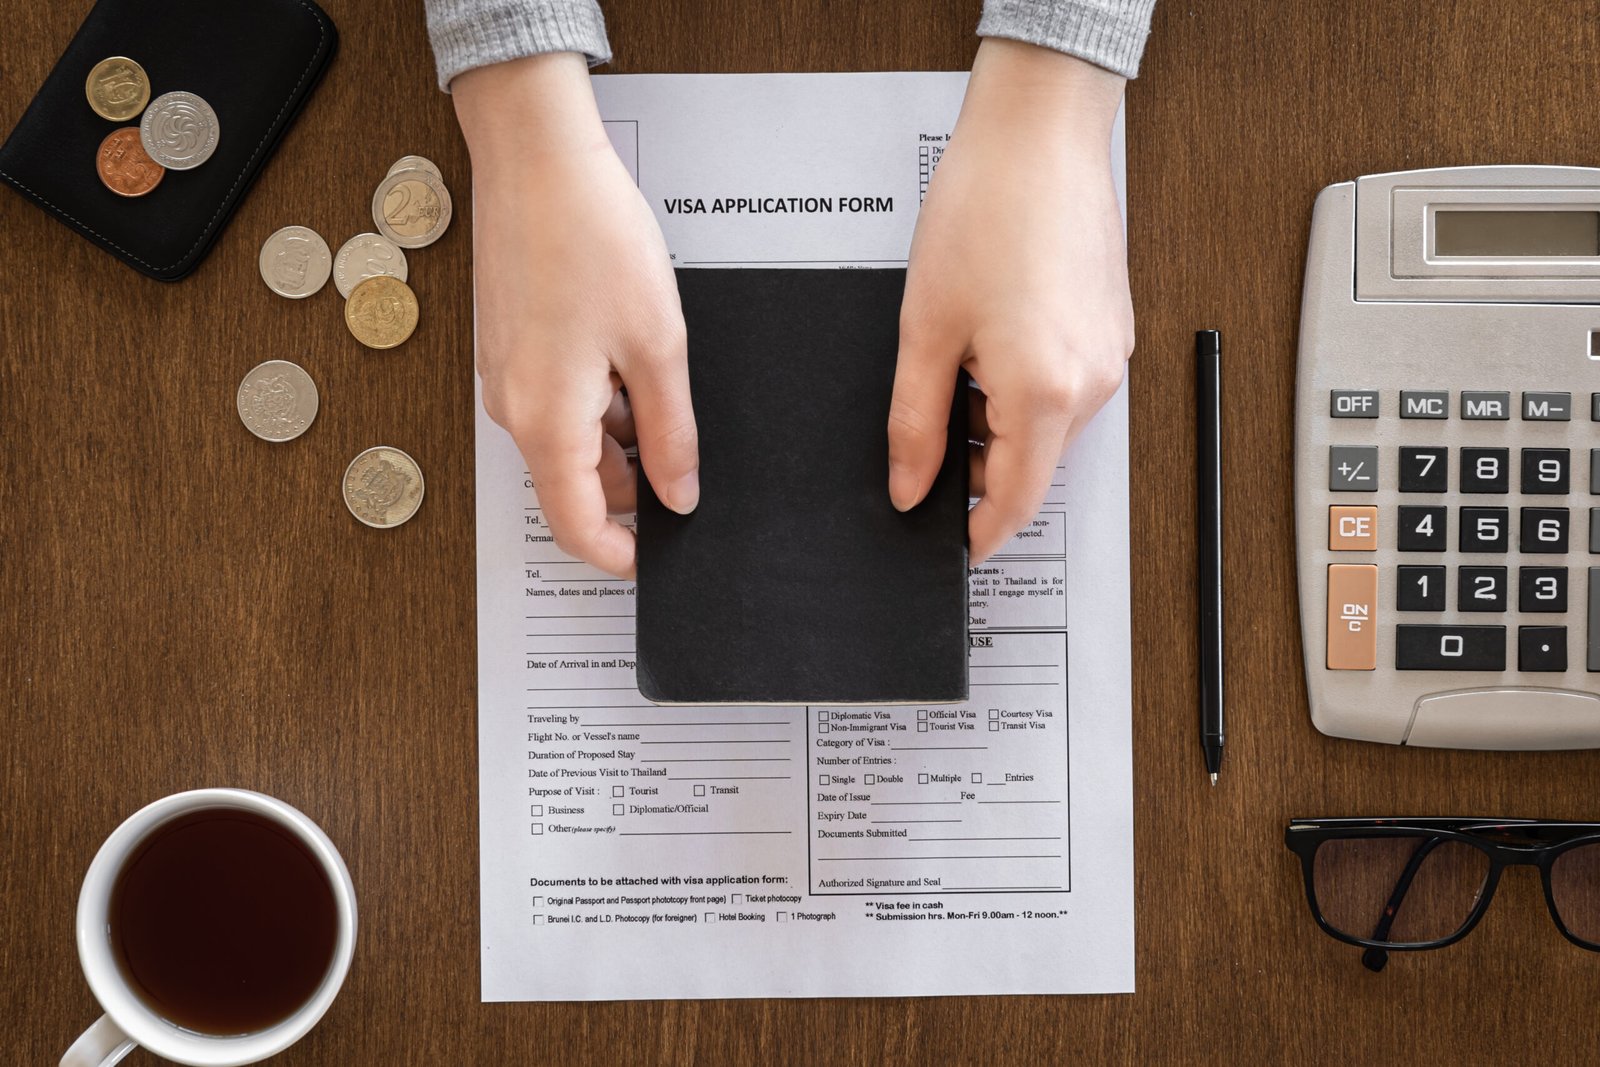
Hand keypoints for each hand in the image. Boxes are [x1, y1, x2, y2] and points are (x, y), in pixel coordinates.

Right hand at [454, 53, 698, 578]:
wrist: (536, 156)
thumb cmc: (588, 234)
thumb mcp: (658, 346)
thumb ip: (670, 433)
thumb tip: (679, 492)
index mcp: (546, 422)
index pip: (577, 527)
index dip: (621, 556)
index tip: (658, 561)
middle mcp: (513, 410)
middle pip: (575, 485)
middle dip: (633, 484)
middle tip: (684, 453)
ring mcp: (506, 378)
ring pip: (571, 440)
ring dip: (620, 432)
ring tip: (660, 376)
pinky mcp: (510, 349)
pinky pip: (558, 401)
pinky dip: (600, 398)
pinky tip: (632, 352)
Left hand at [889, 40, 1133, 563]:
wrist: (1039, 134)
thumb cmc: (986, 209)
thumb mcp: (924, 330)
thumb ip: (914, 422)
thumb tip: (907, 483)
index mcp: (1045, 393)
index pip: (1016, 503)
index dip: (980, 533)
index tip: (952, 543)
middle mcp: (1092, 383)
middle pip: (1034, 466)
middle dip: (981, 466)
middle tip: (931, 432)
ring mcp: (1110, 356)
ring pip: (1049, 427)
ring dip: (1001, 421)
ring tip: (958, 360)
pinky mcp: (1113, 330)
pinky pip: (1067, 387)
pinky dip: (1025, 386)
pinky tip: (991, 336)